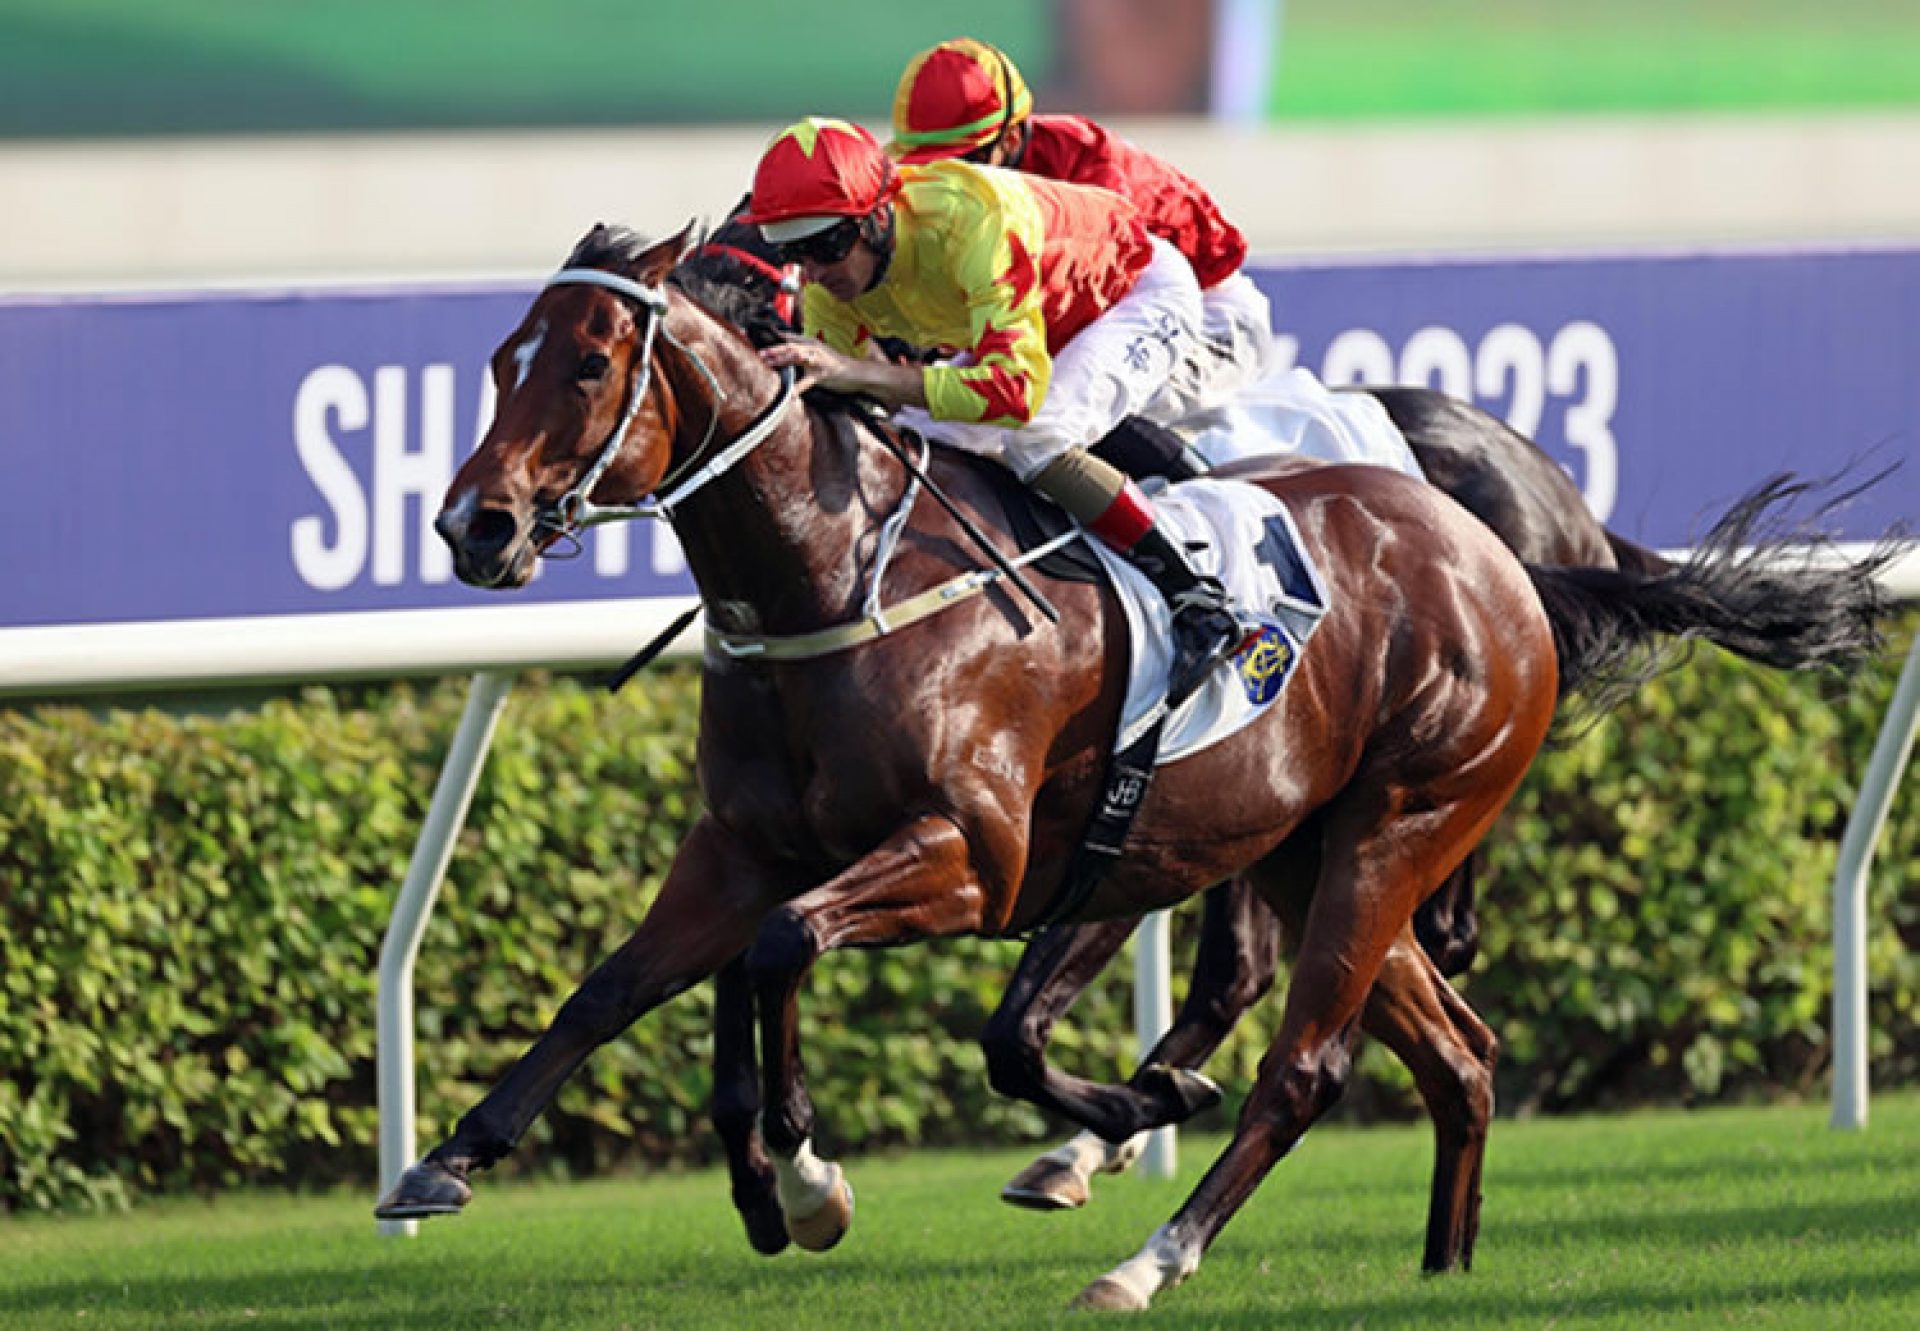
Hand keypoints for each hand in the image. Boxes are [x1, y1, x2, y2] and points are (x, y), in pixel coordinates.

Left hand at [761, 335, 930, 408]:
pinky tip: (789, 395)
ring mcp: (819, 360)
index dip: (771, 338)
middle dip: (774, 349)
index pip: (787, 337)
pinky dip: (798, 388)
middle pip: (790, 344)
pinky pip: (808, 381)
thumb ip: (799, 354)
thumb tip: (780, 354)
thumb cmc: (835, 366)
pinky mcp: (825, 374)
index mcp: (809, 342)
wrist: (858, 373)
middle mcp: (813, 348)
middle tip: (759, 353)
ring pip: (797, 355)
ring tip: (768, 362)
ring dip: (781, 358)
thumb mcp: (816, 356)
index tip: (754, 339)